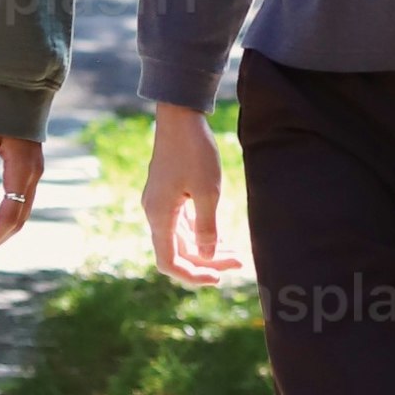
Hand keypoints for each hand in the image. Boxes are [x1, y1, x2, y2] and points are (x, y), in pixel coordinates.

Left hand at [0, 131, 45, 263]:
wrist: (22, 90)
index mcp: (22, 171)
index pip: (9, 217)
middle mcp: (33, 176)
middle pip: (17, 220)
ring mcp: (35, 173)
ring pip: (21, 212)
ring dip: (1, 231)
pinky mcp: (31, 169)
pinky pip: (22, 200)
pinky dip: (7, 216)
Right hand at [145, 102, 245, 286]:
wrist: (180, 116)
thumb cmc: (194, 151)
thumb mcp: (207, 191)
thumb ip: (207, 228)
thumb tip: (207, 258)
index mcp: (160, 216)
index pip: (169, 262)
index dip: (192, 276)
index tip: (218, 278)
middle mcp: (155, 214)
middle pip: (178, 252)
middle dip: (207, 262)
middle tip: (239, 263)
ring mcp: (161, 204)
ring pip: (182, 239)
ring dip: (206, 249)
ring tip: (235, 253)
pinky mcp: (168, 195)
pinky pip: (183, 224)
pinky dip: (201, 233)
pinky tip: (220, 236)